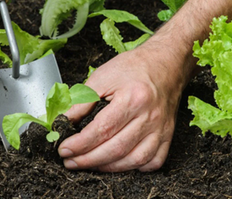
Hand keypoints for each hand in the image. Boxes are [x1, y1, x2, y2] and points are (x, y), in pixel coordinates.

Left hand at [58, 0, 231, 172]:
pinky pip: (153, 161)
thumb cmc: (135, 67)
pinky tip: (119, 163)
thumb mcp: (103, 76)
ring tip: (89, 163)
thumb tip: (64, 121)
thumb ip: (82, 100)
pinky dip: (135, 168)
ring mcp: (161, 128)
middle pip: (116, 149)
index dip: (80, 144)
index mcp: (133, 98)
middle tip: (70, 161)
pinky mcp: (168, 135)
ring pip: (134, 160)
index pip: (102, 130)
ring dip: (108, 167)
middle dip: (88, 160)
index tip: (64, 149)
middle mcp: (149, 116)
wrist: (165, 63)